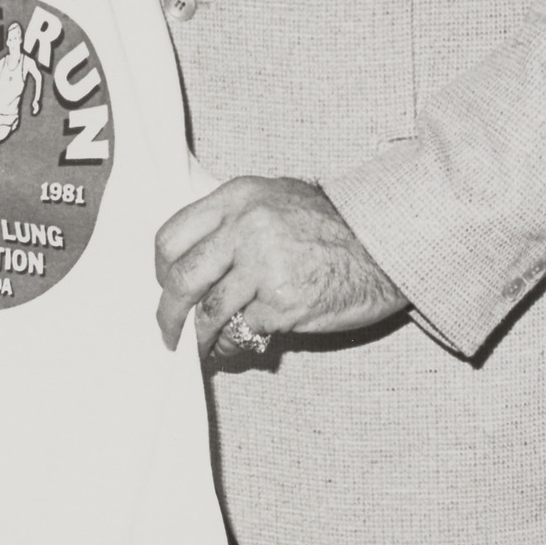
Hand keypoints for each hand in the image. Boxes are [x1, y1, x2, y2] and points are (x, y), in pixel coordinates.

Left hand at [154, 176, 406, 359]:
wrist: (385, 245)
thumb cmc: (334, 227)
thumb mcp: (278, 199)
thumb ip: (234, 220)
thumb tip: (194, 261)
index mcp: (240, 198)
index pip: (172, 236)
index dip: (161, 271)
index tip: (166, 287)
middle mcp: (248, 227)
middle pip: (182, 278)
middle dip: (167, 314)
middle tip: (167, 333)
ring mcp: (266, 265)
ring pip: (209, 312)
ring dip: (200, 337)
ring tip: (203, 346)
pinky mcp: (285, 303)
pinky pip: (243, 332)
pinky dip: (234, 345)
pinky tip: (238, 345)